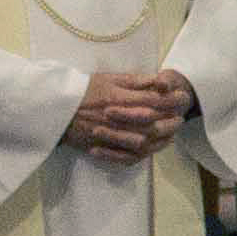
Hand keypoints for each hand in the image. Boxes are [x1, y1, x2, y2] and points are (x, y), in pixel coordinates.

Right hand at [60, 71, 189, 162]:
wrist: (53, 108)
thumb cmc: (82, 89)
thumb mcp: (107, 78)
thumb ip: (134, 80)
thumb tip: (159, 80)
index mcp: (118, 98)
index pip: (154, 101)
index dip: (172, 100)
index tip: (183, 97)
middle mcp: (116, 119)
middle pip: (152, 124)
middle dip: (171, 121)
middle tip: (181, 117)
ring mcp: (109, 136)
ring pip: (143, 143)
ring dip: (161, 139)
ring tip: (172, 133)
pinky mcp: (102, 148)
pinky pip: (128, 156)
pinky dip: (143, 154)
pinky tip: (152, 147)